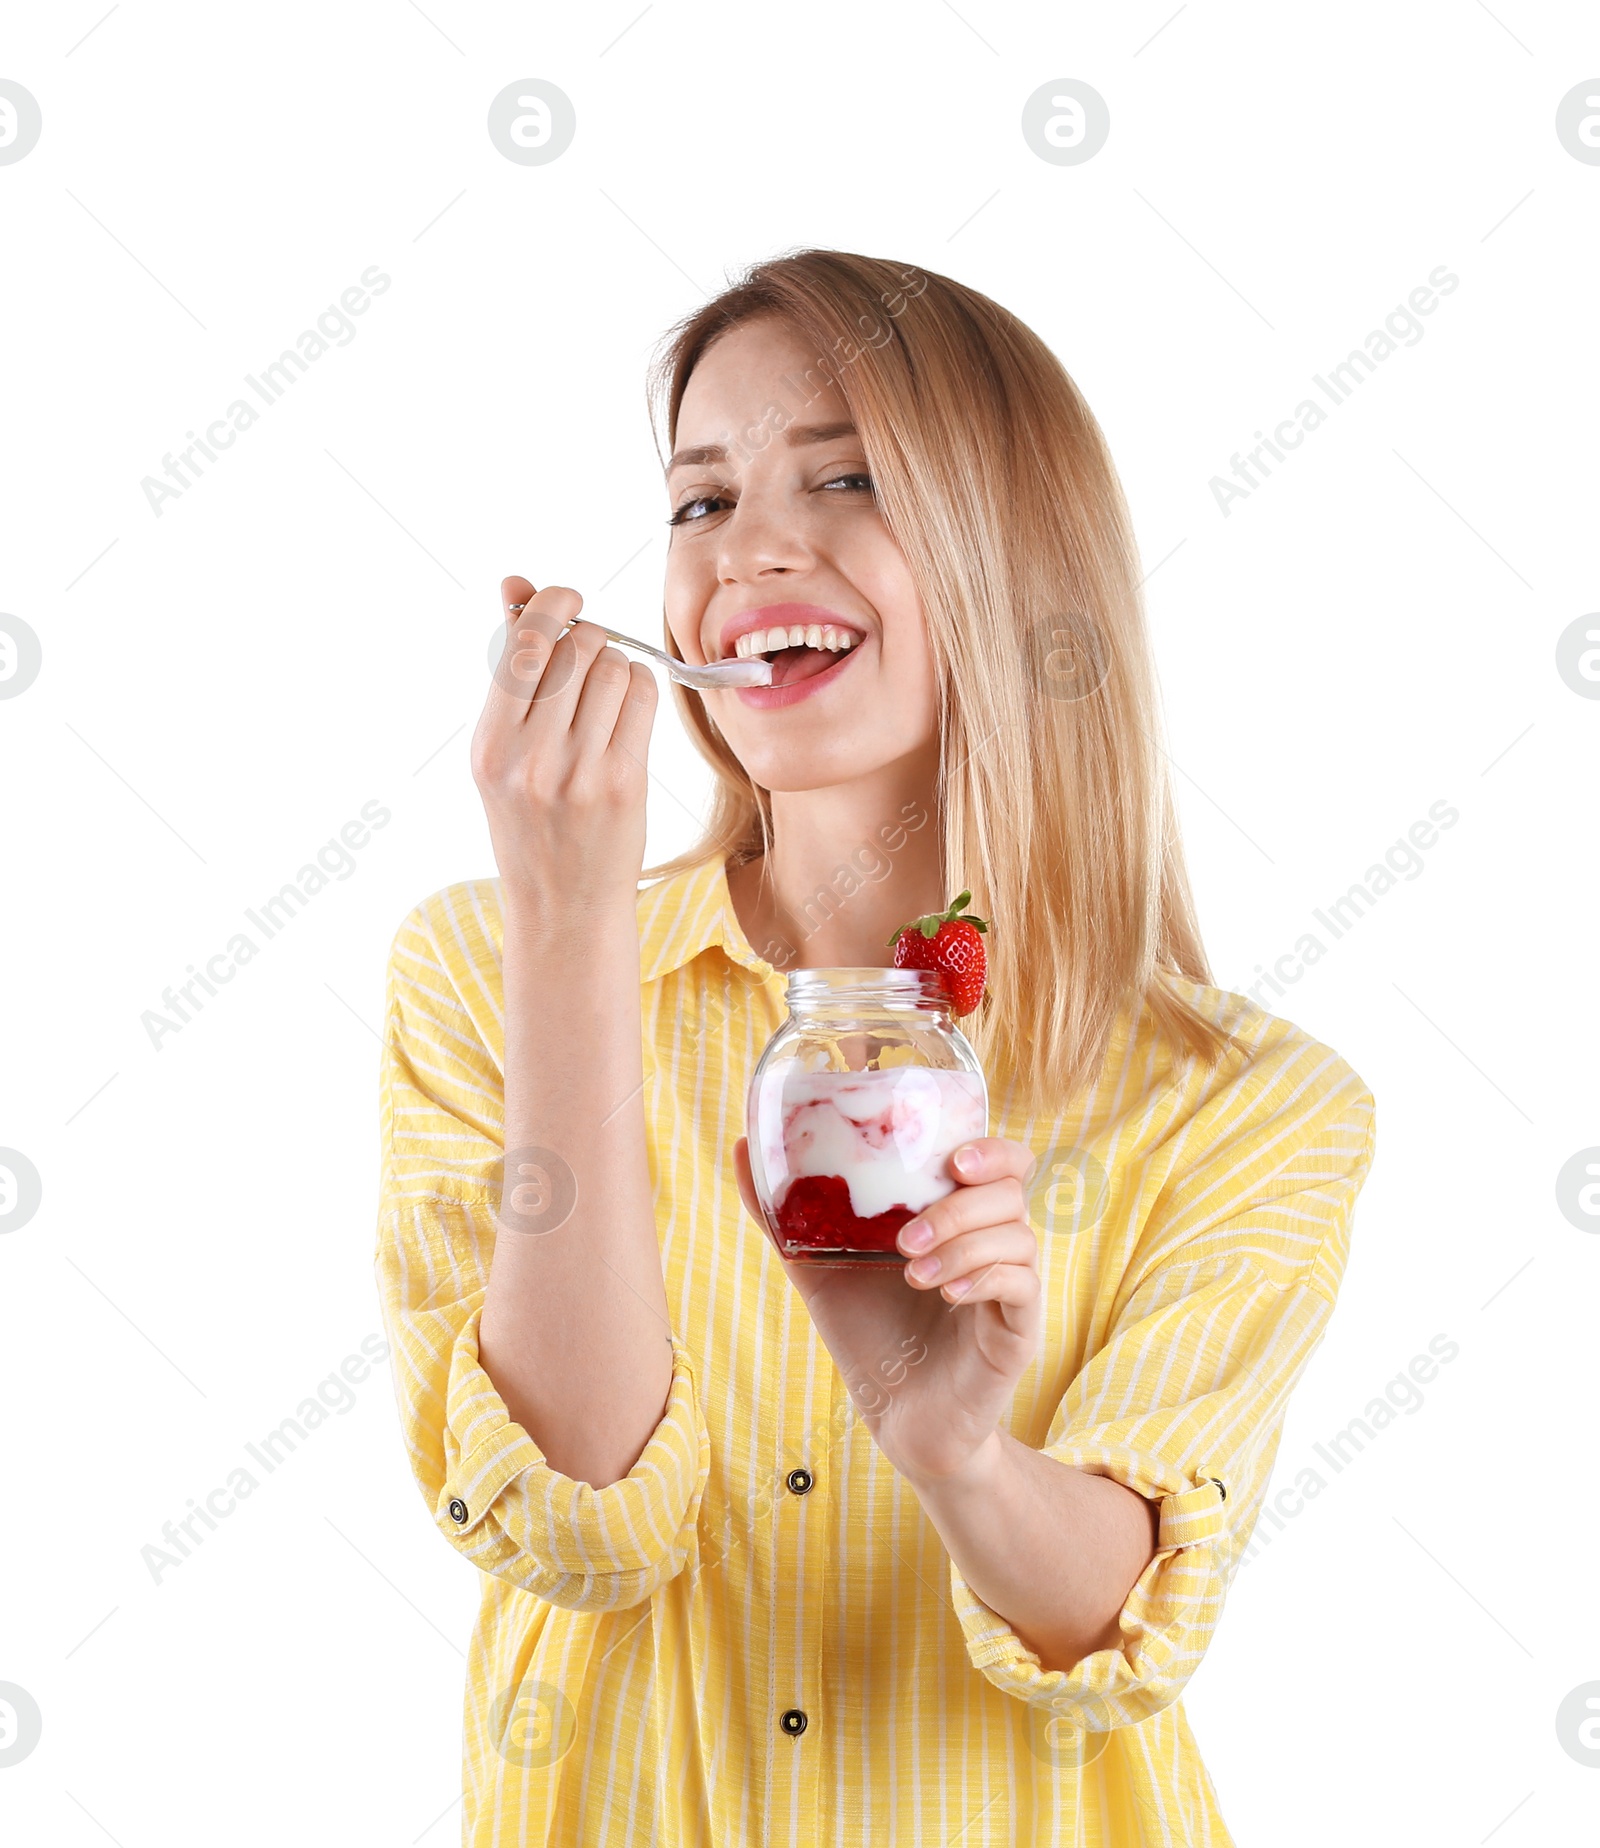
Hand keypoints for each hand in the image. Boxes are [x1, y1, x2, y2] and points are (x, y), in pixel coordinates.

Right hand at [472, 577, 658, 919]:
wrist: (564, 907)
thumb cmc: (532, 821)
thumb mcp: (502, 753)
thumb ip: (510, 671)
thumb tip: (515, 583)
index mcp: (489, 746)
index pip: (522, 643)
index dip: (550, 603)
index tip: (566, 596)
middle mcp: (529, 758)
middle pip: (573, 647)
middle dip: (588, 636)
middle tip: (588, 656)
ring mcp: (578, 772)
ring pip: (611, 667)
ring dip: (615, 663)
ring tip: (605, 692)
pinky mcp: (623, 782)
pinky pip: (640, 698)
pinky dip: (638, 687)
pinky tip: (627, 707)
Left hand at [733, 1135, 1042, 1486]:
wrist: (898, 1420)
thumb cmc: (869, 1336)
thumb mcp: (820, 1267)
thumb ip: (785, 1213)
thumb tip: (742, 1147)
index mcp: (959, 1218)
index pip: (1003, 1161)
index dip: (988, 1148)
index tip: (950, 1159)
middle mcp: (994, 1243)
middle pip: (1012, 1189)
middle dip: (960, 1203)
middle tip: (906, 1234)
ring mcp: (1012, 1285)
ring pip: (1018, 1234)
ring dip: (961, 1242)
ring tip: (910, 1271)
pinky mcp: (1020, 1329)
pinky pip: (1022, 1284)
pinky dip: (983, 1278)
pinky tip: (944, 1293)